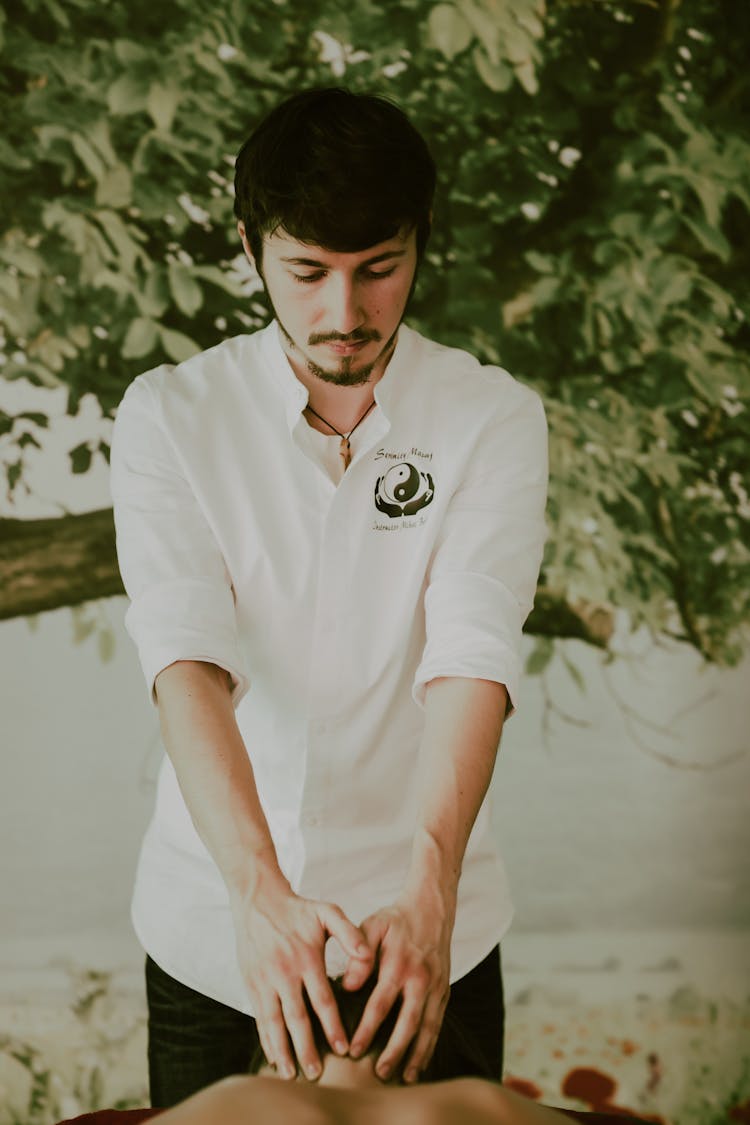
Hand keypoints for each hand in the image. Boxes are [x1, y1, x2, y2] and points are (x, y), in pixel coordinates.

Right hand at [231, 876, 372, 1080]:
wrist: (258, 900)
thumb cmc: (298, 909)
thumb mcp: (327, 912)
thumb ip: (349, 933)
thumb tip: (366, 955)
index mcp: (306, 958)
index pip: (322, 1000)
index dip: (333, 1027)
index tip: (343, 1049)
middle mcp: (284, 973)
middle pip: (297, 1018)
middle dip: (306, 1048)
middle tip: (317, 1074)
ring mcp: (265, 980)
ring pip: (274, 1023)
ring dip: (283, 1050)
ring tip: (291, 1074)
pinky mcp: (251, 984)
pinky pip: (259, 1017)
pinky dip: (265, 1039)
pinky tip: (273, 1056)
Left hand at [342, 892, 452, 1083]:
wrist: (432, 909)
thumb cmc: (396, 920)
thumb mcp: (373, 926)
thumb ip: (359, 955)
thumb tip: (347, 985)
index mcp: (400, 964)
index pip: (381, 1004)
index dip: (367, 1029)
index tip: (352, 1050)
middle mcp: (421, 979)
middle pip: (408, 1022)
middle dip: (395, 1050)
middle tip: (380, 1074)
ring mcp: (436, 986)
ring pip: (428, 1027)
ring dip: (418, 1054)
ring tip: (407, 1078)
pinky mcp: (445, 991)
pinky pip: (439, 1022)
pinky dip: (432, 1044)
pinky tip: (423, 1062)